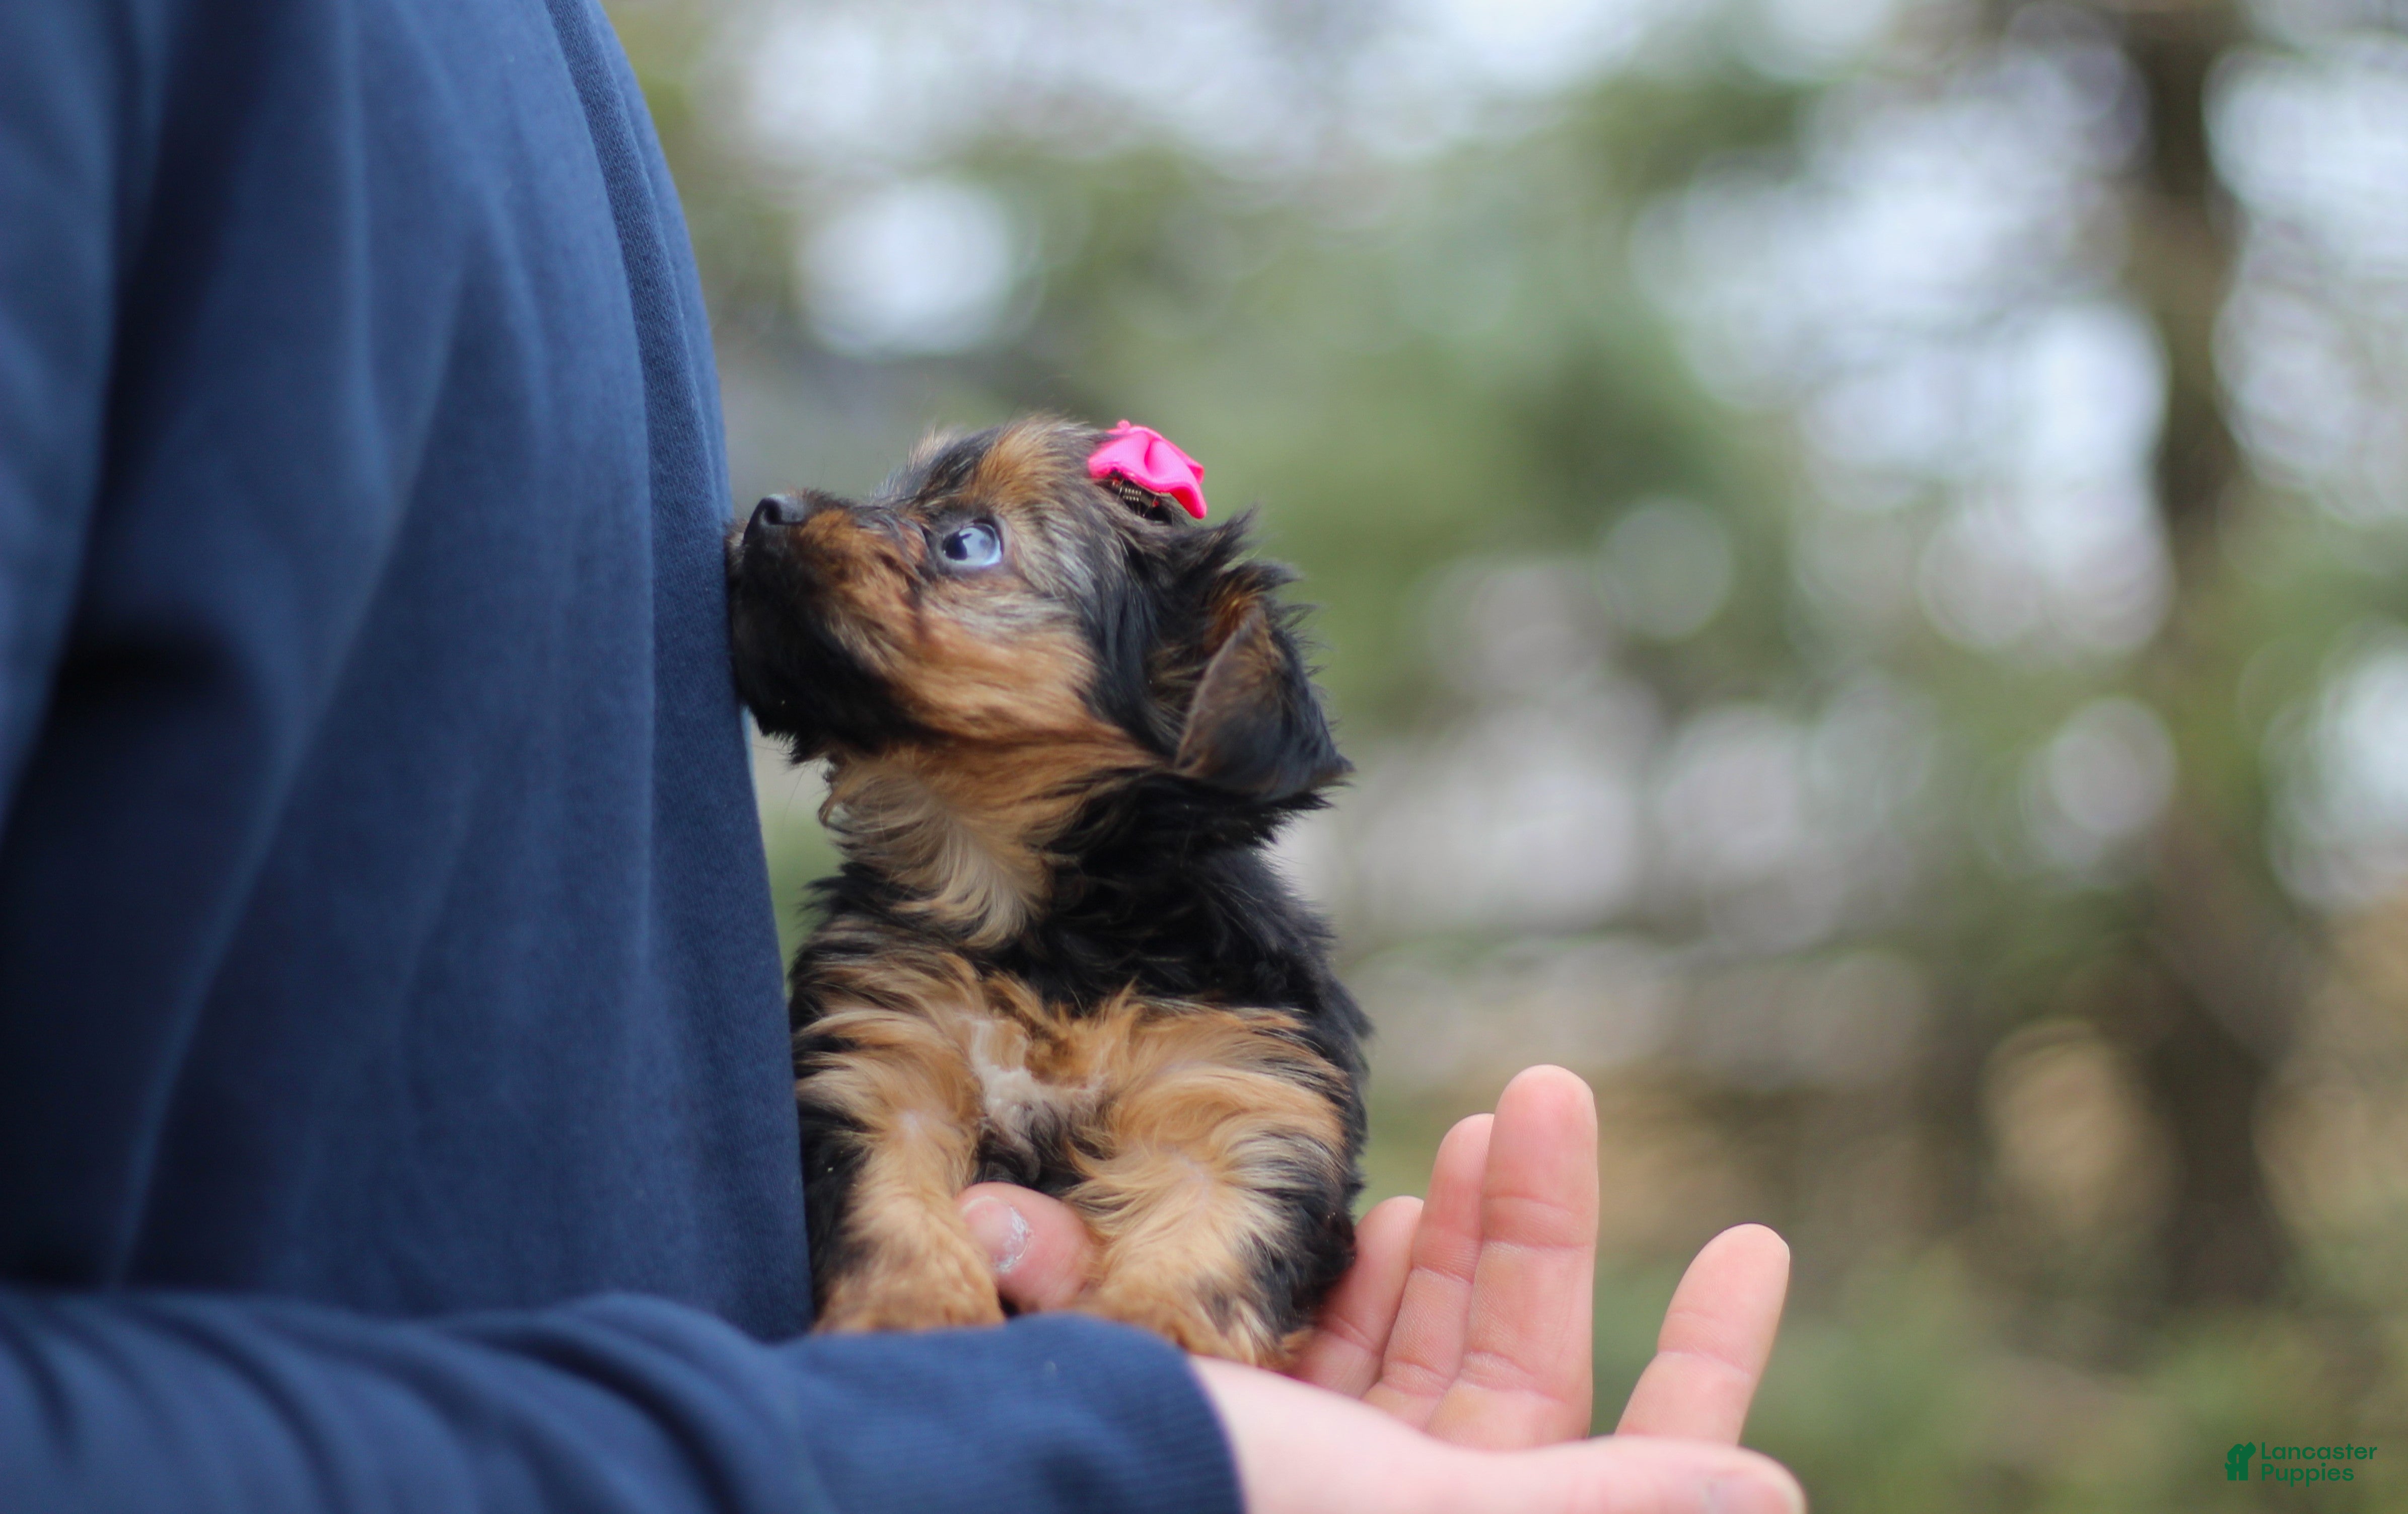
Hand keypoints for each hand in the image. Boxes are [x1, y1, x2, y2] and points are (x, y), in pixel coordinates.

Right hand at [956, 1066, 1801, 1511]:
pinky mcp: (1242, 1450)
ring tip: (1475, 1133)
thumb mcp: (1423, 1513)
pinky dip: (1360, 1285)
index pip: (1633, 1467)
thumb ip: (1590, 1508)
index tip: (1751, 1239)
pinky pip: (1331, 1364)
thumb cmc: (1208, 1511)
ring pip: (1420, 1354)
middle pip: (1510, 1378)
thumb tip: (1774, 1497)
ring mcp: (1320, 1492)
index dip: (1705, 1365)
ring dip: (1453, 1241)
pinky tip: (1381, 1213)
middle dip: (1535, 1237)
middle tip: (1545, 1092)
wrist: (971, 1509)